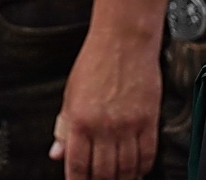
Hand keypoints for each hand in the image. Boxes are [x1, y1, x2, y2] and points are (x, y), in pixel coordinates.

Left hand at [49, 30, 161, 179]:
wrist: (124, 39)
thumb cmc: (95, 61)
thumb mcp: (70, 93)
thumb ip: (64, 127)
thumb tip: (56, 152)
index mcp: (80, 120)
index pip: (77, 166)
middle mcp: (104, 126)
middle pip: (104, 173)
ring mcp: (128, 125)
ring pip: (127, 169)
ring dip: (123, 179)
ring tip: (119, 179)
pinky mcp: (149, 120)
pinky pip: (147, 154)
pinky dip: (143, 167)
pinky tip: (137, 169)